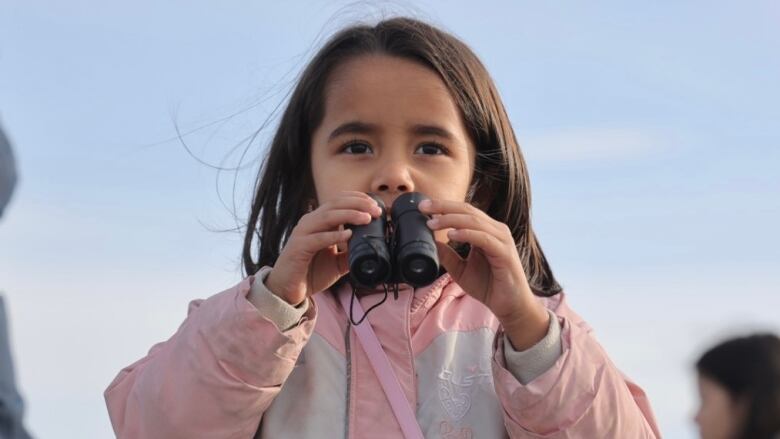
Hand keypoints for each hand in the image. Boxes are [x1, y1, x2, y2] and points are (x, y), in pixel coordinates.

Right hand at [262, 191, 381, 304]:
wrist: (287, 291)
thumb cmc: (310, 273)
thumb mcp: (337, 262)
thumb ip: (351, 253)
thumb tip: (372, 249)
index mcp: (319, 221)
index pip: (339, 200)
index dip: (358, 198)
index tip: (376, 205)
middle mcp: (310, 222)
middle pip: (335, 204)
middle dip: (358, 204)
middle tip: (376, 211)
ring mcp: (303, 233)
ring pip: (327, 216)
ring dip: (349, 215)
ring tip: (366, 218)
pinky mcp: (298, 247)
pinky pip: (318, 238)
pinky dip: (334, 235)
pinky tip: (348, 235)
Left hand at [419, 198, 549, 349]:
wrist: (510, 306)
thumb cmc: (489, 286)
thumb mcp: (460, 270)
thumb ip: (447, 255)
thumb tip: (431, 242)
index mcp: (486, 231)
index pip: (464, 211)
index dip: (443, 206)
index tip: (422, 207)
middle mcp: (496, 231)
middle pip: (468, 210)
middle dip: (444, 207)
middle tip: (423, 207)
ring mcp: (502, 240)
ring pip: (474, 221)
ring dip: (451, 219)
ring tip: (433, 223)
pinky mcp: (505, 253)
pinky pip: (484, 238)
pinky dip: (467, 234)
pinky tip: (452, 235)